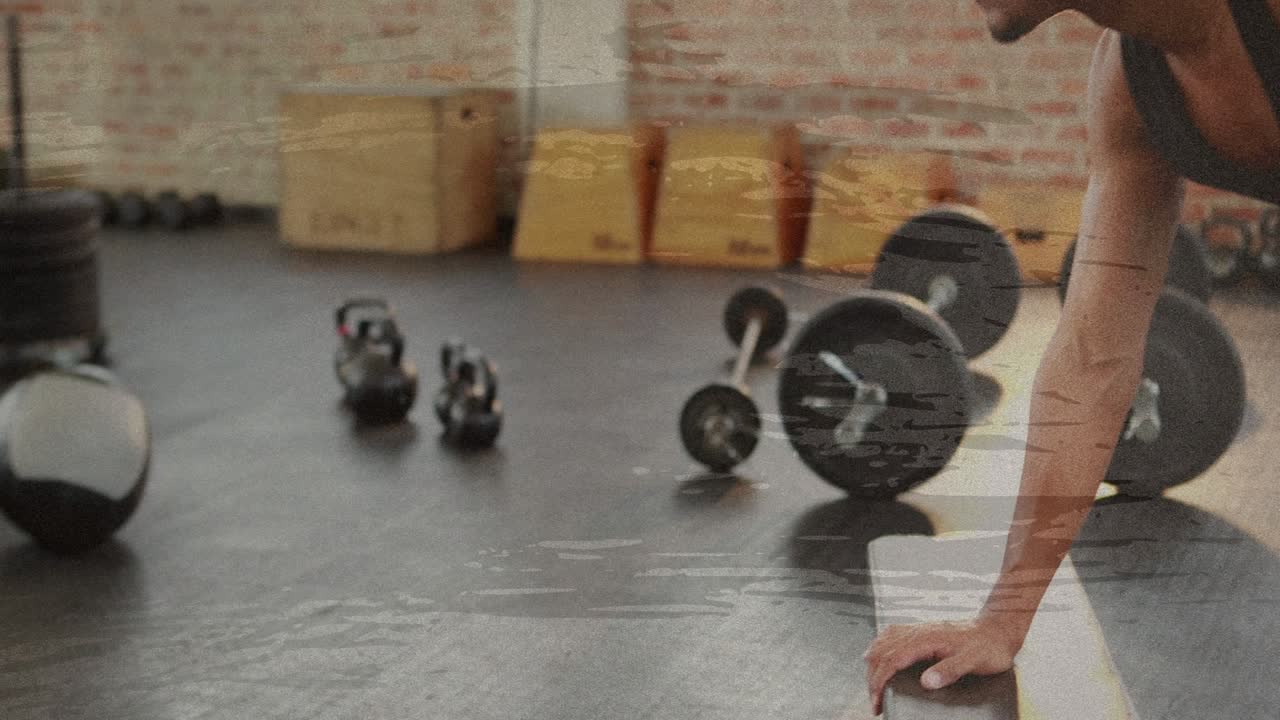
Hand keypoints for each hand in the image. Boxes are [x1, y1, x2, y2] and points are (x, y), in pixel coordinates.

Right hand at [864, 619, 1019, 715]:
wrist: (997, 630)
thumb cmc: (988, 646)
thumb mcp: (973, 661)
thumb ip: (950, 670)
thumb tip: (927, 682)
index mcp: (927, 639)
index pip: (892, 659)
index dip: (880, 680)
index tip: (877, 700)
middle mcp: (919, 632)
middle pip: (883, 652)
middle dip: (873, 677)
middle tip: (874, 702)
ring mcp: (919, 630)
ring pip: (884, 642)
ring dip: (873, 663)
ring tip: (871, 683)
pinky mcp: (922, 630)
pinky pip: (892, 635)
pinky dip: (879, 646)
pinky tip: (877, 652)